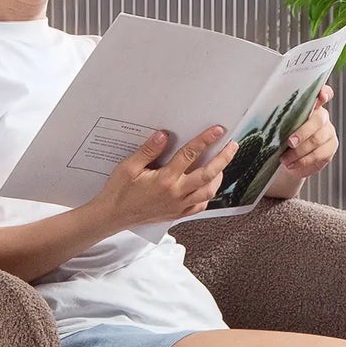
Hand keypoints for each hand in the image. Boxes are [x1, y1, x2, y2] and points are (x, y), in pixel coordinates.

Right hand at [93, 124, 239, 229]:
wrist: (112, 216)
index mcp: (165, 180)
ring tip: (222, 164)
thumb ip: (148, 150)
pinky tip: (208, 185)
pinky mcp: (177, 214)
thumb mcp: (129, 167)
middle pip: (208, 174)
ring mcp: (178, 206)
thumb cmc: (119, 191)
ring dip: (219, 177)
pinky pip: (199, 205)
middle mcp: (176, 193)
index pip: (190, 155)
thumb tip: (164, 135)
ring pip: (208, 191)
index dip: (206, 140)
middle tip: (233, 146)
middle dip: (223, 158)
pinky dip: (208, 194)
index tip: (218, 130)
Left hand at [279, 84, 337, 179]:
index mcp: (309, 106)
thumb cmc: (277, 139)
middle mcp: (322, 117)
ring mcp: (328, 132)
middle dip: (303, 132)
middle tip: (289, 143)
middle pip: (319, 119)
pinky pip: (320, 155)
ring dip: (300, 152)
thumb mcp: (272, 125)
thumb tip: (254, 105)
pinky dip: (304, 162)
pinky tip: (292, 165)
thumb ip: (270, 114)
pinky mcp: (330, 148)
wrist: (285, 161)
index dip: (324, 93)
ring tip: (284, 160)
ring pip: (318, 140)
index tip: (320, 96)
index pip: (323, 93)